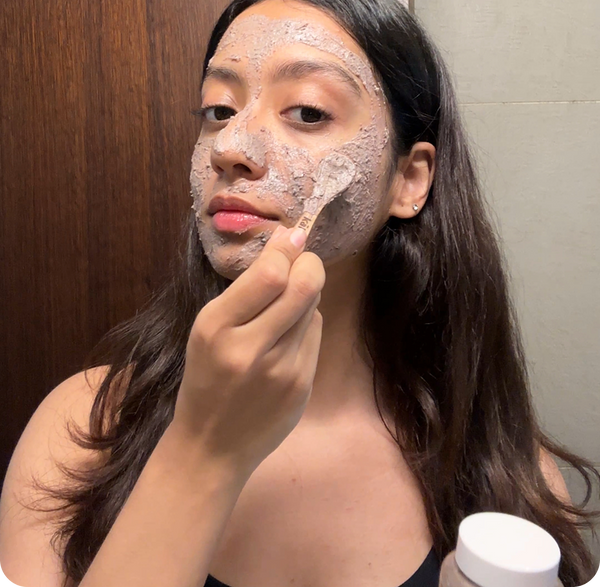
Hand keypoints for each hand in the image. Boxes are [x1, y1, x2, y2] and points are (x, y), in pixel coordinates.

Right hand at [169, 224, 325, 478]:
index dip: (288, 248)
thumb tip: (289, 239)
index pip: (270, 274)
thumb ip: (247, 290)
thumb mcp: (207, 329)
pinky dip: (306, 324)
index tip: (292, 236)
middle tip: (302, 261)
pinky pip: (315, 334)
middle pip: (304, 286)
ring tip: (286, 305)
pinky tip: (287, 338)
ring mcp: (282, 371)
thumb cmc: (205, 378)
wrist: (211, 446)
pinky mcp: (302, 386)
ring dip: (306, 295)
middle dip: (310, 264)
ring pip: (313, 307)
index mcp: (216, 327)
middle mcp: (251, 348)